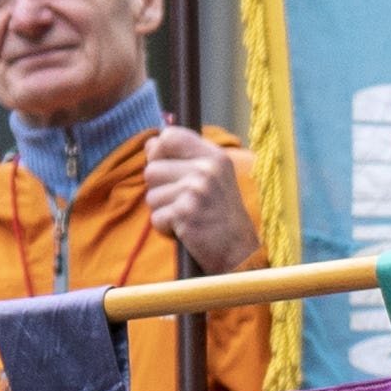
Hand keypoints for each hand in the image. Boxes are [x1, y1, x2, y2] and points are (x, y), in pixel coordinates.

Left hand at [137, 125, 261, 275]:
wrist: (241, 254)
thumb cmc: (222, 218)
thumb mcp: (212, 180)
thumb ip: (183, 159)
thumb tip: (149, 144)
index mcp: (215, 157)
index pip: (170, 137)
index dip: (159, 152)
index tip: (168, 169)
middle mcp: (207, 170)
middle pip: (152, 169)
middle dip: (160, 190)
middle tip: (185, 204)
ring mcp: (197, 191)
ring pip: (151, 195)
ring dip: (164, 212)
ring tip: (188, 218)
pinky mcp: (186, 213)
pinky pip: (156, 218)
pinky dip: (166, 230)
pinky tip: (187, 232)